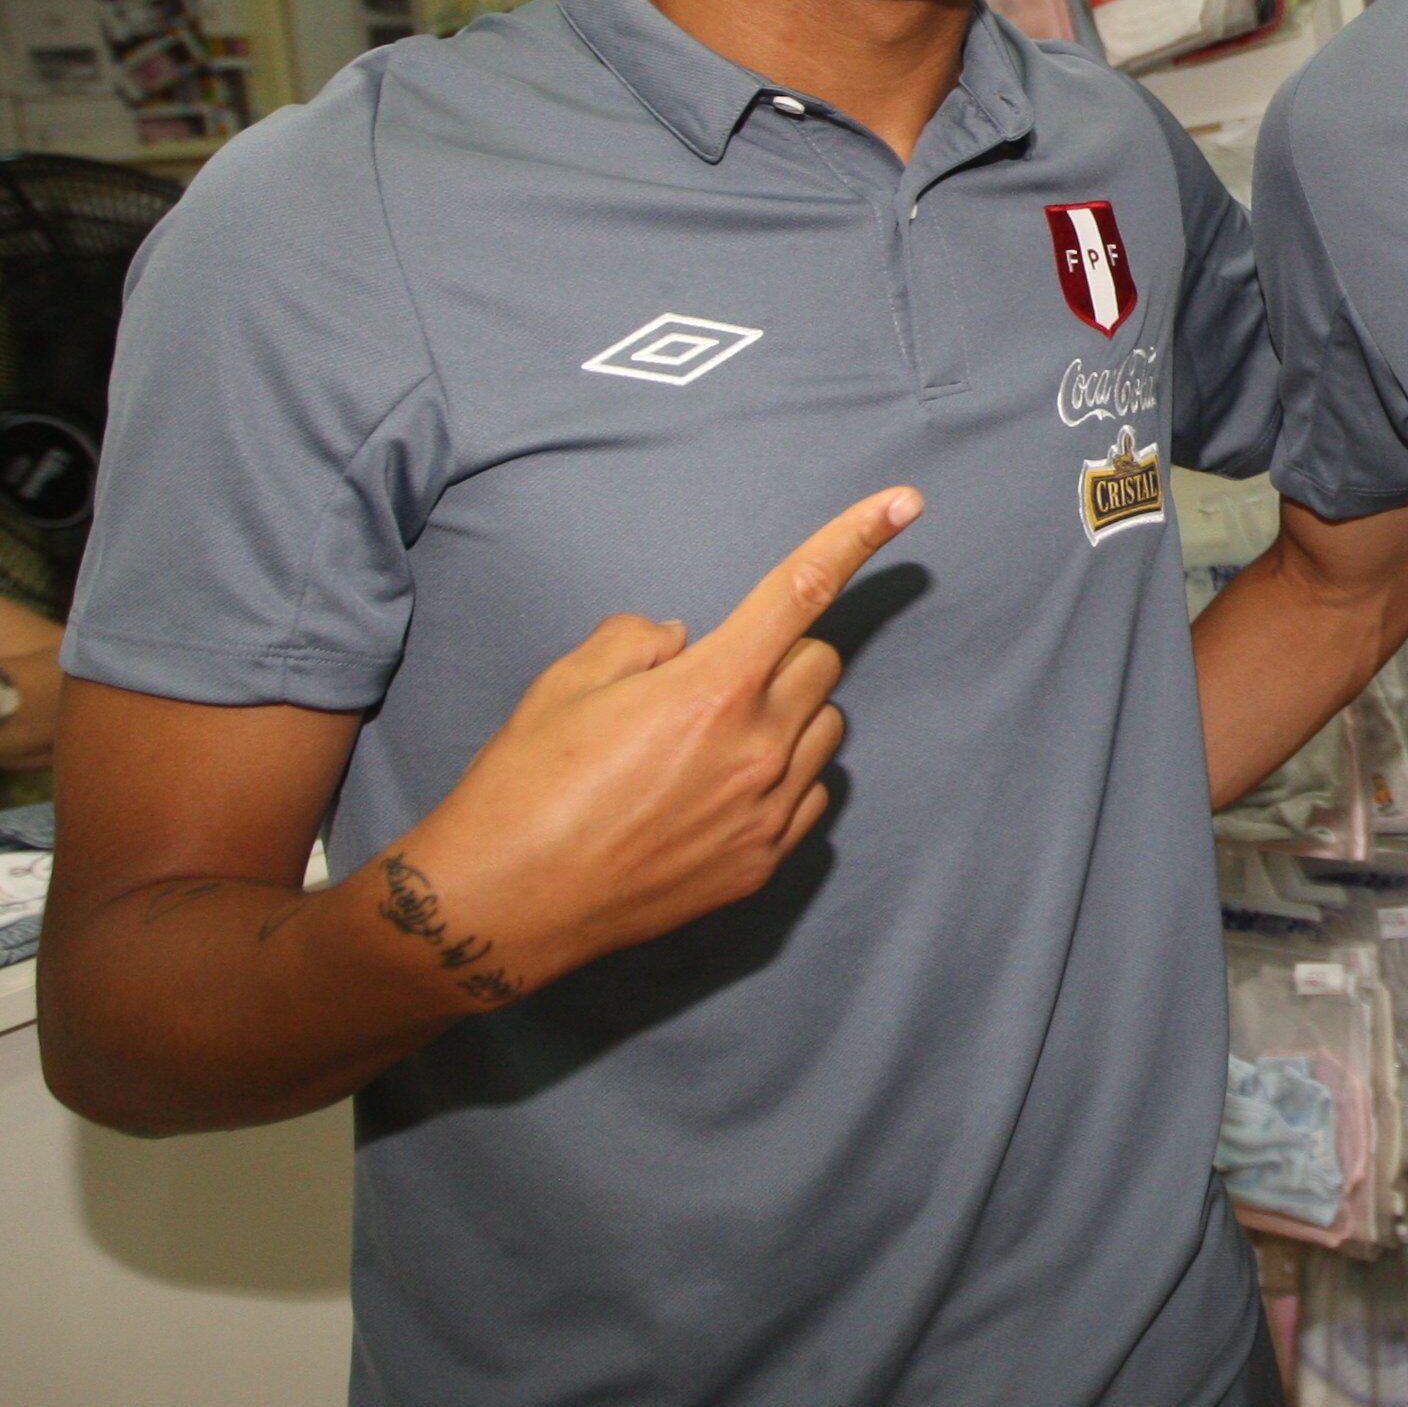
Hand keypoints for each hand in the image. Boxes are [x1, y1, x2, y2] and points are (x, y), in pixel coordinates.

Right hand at [373, 489, 918, 1005]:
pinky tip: (719, 793)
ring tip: (709, 743)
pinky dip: (783, 777)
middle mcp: (756, 749)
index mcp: (712, 690)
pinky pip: (812, 794)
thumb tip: (685, 640)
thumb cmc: (525, 787)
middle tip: (711, 681)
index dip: (856, 537)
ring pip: (825, 728)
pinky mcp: (762, 864)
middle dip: (777, 654)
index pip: (802, 590)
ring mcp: (766, 813)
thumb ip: (639, 640)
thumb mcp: (567, 683)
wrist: (502, 905)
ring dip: (787, 715)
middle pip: (819, 663)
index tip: (905, 501)